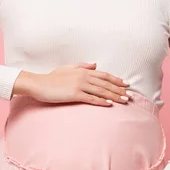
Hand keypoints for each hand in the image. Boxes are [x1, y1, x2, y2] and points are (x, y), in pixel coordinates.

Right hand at [13, 62, 131, 105]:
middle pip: (105, 83)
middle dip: (119, 90)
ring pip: (101, 91)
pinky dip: (101, 101)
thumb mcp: (67, 68)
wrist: (39, 84)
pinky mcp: (74, 94)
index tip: (126, 84)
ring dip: (114, 96)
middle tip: (130, 96)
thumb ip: (82, 66)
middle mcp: (83, 76)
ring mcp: (79, 85)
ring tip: (124, 101)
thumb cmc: (51, 78)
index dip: (116, 80)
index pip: (103, 75)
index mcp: (82, 70)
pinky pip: (91, 98)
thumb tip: (95, 64)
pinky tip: (109, 104)